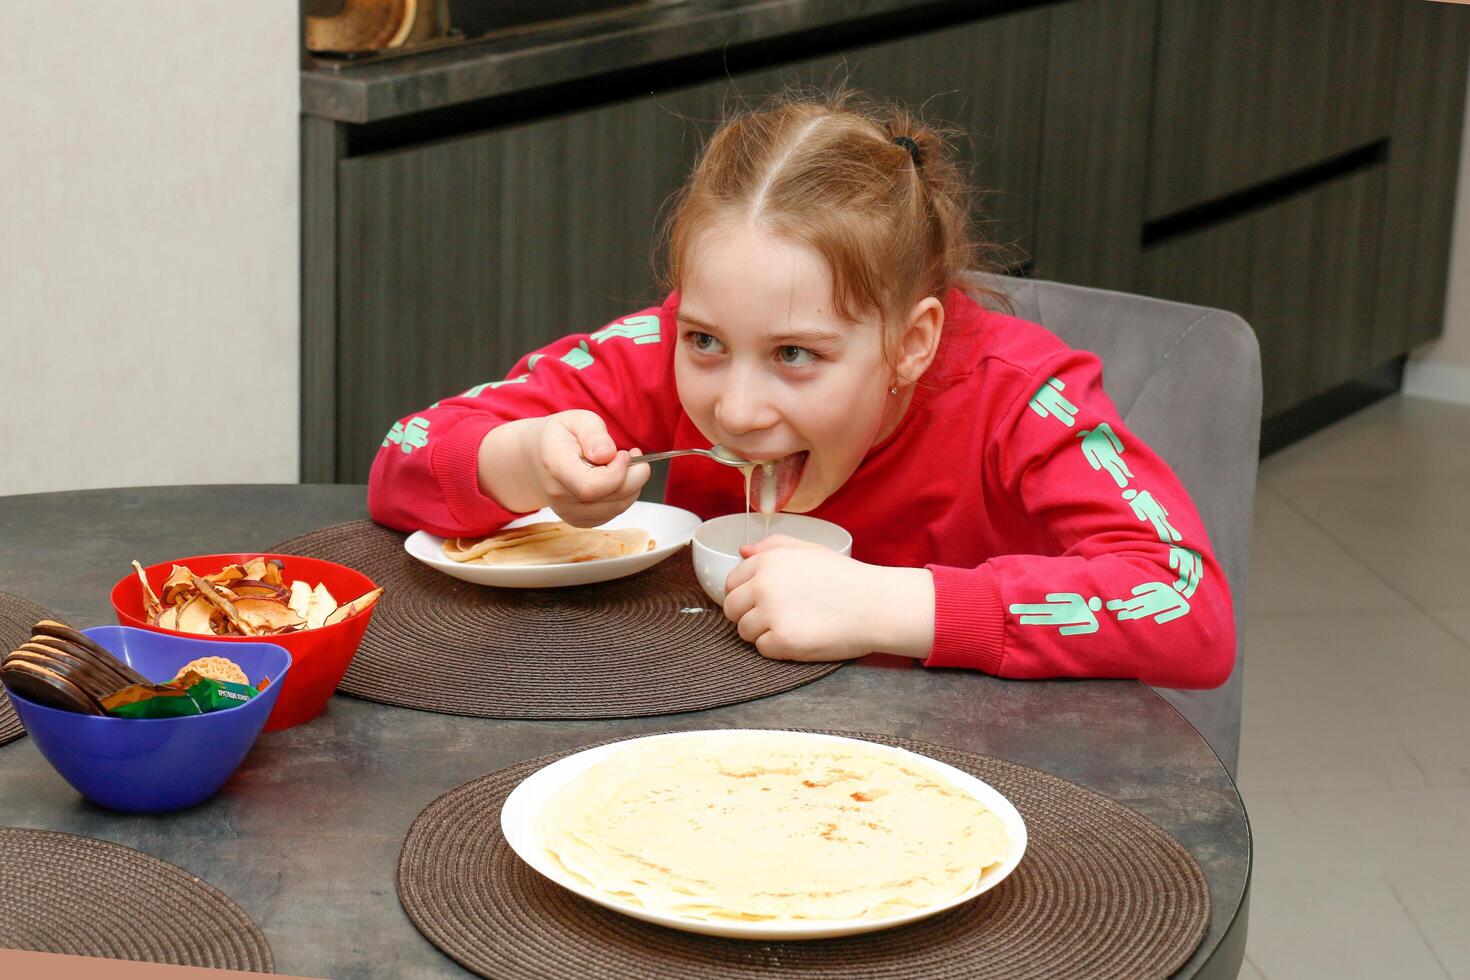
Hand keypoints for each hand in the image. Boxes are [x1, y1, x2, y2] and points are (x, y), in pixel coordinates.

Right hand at [527, 410, 649, 526]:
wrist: (536, 458)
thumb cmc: (559, 437)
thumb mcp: (576, 420)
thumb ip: (593, 434)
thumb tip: (607, 454)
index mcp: (555, 466)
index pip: (591, 487)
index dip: (618, 473)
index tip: (624, 454)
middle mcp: (559, 495)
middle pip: (611, 499)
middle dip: (635, 476)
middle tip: (634, 455)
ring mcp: (567, 511)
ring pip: (617, 508)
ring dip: (633, 486)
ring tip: (624, 464)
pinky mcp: (578, 520)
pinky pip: (613, 513)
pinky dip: (624, 496)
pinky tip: (617, 479)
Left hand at [721, 535, 934, 661]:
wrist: (875, 605)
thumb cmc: (844, 577)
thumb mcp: (809, 550)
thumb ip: (772, 547)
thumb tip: (742, 552)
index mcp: (768, 561)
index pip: (732, 582)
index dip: (745, 594)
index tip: (762, 600)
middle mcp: (763, 585)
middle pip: (732, 608)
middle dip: (748, 614)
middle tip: (775, 617)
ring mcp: (771, 614)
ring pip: (744, 631)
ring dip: (762, 632)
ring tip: (791, 625)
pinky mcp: (782, 641)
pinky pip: (762, 649)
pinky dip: (777, 648)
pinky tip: (799, 637)